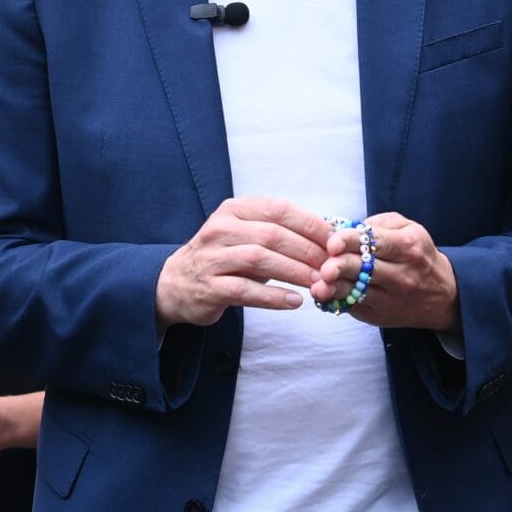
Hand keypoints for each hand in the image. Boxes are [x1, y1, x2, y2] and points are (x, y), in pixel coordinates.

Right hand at [154, 197, 332, 329]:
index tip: (335, 240)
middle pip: (273, 235)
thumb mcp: (247, 236)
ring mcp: (212, 258)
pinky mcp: (209, 287)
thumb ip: (279, 233)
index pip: (279, 209)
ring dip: (294, 272)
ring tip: (318, 284)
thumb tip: (328, 237)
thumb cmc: (224, 258)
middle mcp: (221, 228)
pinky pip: (246, 291)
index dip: (311, 224)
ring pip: (260, 260)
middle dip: (307, 251)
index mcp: (235, 209)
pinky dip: (273, 297)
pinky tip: (294, 302)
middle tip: (332, 267)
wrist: (176, 284)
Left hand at [311, 213, 459, 331]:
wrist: (442, 294)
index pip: (376, 243)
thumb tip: (346, 228)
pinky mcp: (379, 316)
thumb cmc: (418, 254)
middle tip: (325, 267)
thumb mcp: (409, 229)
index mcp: (408, 247)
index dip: (351, 242)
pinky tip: (324, 294)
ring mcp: (391, 299)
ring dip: (334, 289)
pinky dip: (336, 301)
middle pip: (364, 270)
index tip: (333, 243)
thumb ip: (378, 223)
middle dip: (340, 267)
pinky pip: (354, 308)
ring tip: (319, 286)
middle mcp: (402, 274)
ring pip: (357, 293)